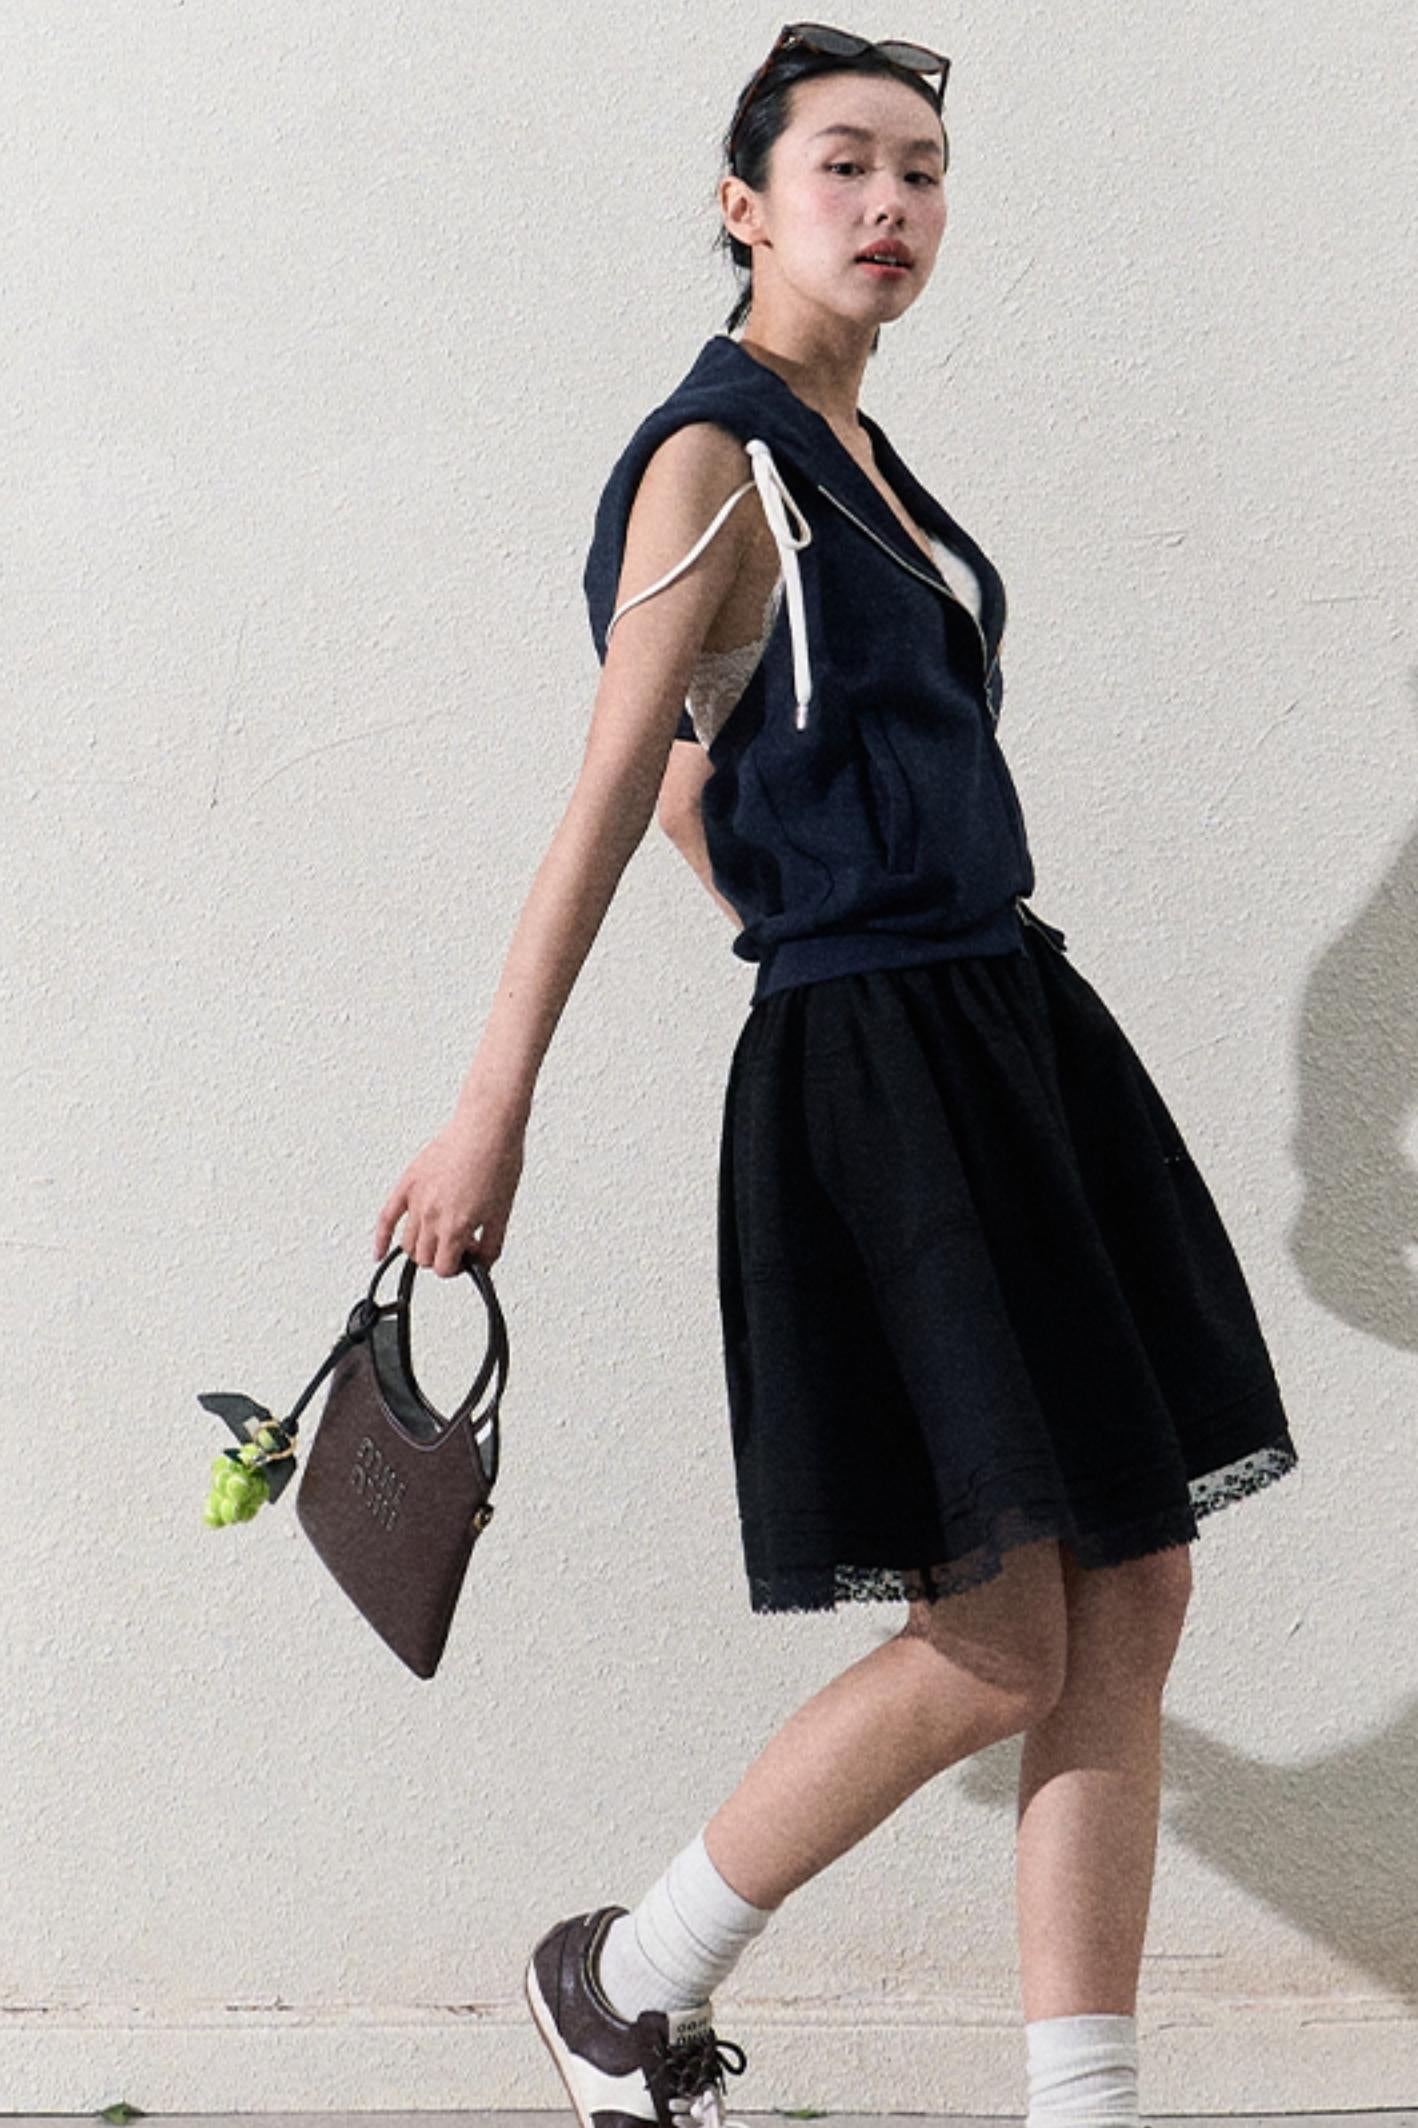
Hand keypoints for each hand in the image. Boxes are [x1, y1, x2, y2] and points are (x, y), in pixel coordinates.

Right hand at [373, 1104, 525, 1276]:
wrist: (488, 1128)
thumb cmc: (498, 1163)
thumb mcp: (503, 1214)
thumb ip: (491, 1247)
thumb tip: (483, 1264)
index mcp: (455, 1226)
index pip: (445, 1268)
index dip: (459, 1266)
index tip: (469, 1257)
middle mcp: (431, 1216)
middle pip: (425, 1258)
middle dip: (442, 1258)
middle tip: (458, 1246)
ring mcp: (416, 1199)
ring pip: (407, 1243)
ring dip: (423, 1248)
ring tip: (439, 1238)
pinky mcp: (408, 1183)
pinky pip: (386, 1217)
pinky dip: (381, 1239)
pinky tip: (379, 1253)